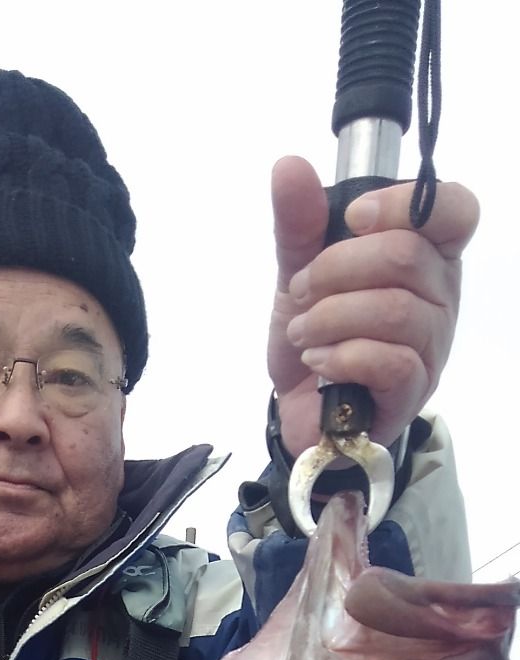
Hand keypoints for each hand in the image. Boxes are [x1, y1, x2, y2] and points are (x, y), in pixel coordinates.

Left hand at [266, 155, 478, 462]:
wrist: (296, 408)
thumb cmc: (314, 334)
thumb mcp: (299, 270)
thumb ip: (299, 222)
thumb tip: (289, 166)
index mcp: (426, 255)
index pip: (455, 210)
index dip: (404, 205)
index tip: (351, 219)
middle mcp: (440, 296)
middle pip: (407, 257)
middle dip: (336, 269)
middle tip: (301, 290)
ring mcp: (431, 347)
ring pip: (395, 311)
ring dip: (331, 317)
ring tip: (302, 332)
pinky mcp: (411, 392)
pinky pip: (390, 363)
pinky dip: (342, 356)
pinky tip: (318, 362)